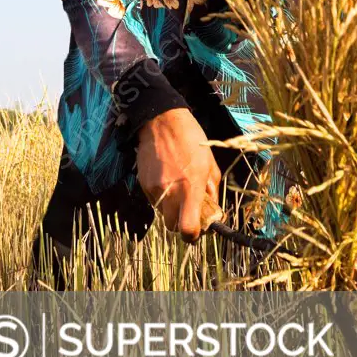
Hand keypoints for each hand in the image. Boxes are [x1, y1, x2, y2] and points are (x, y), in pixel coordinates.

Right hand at [136, 108, 221, 242]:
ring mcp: (154, 188)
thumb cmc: (192, 140)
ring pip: (163, 214)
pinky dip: (163, 198)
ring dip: (172, 210)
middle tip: (190, 213)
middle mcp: (171, 191)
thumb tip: (213, 212)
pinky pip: (154, 201)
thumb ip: (212, 191)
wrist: (162, 122)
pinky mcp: (143, 184)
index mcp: (191, 187)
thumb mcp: (210, 164)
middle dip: (182, 224)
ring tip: (180, 191)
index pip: (187, 228)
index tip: (197, 231)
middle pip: (173, 226)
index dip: (193, 235)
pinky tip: (168, 180)